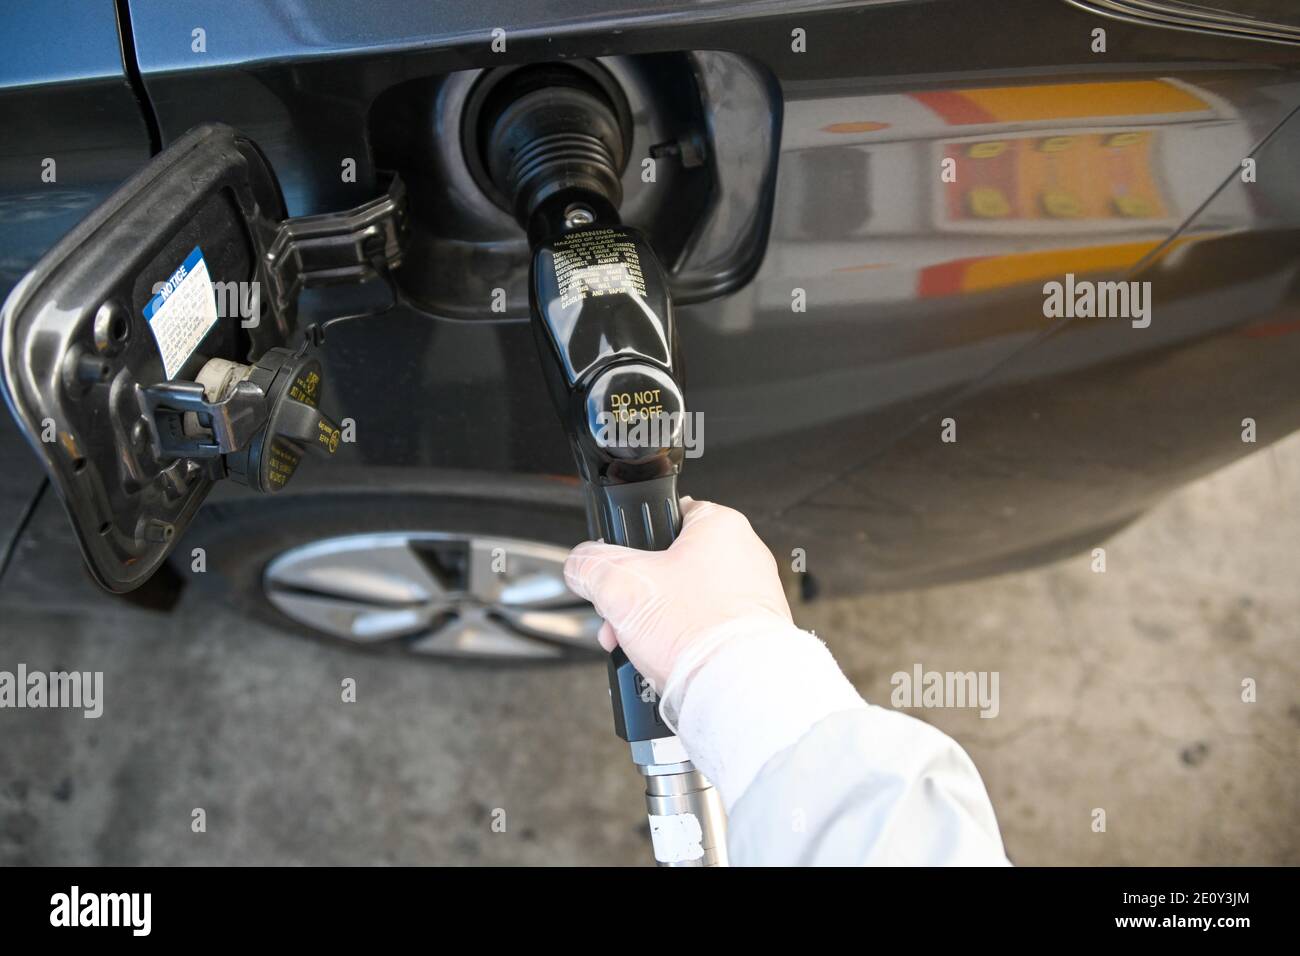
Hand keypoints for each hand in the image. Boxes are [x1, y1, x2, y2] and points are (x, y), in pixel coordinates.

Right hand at [563, 498, 792, 689]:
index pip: (665, 518)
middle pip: (668, 568)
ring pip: (682, 605)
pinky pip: (701, 633)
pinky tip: (663, 663)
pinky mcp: (748, 636)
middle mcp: (742, 558)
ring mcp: (750, 599)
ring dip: (650, 626)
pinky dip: (678, 646)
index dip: (631, 544)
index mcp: (720, 527)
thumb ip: (589, 565)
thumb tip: (579, 566)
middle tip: (619, 617)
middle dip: (634, 598)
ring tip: (638, 646)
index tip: (616, 563)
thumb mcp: (620, 585)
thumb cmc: (697, 630)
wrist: (733, 691)